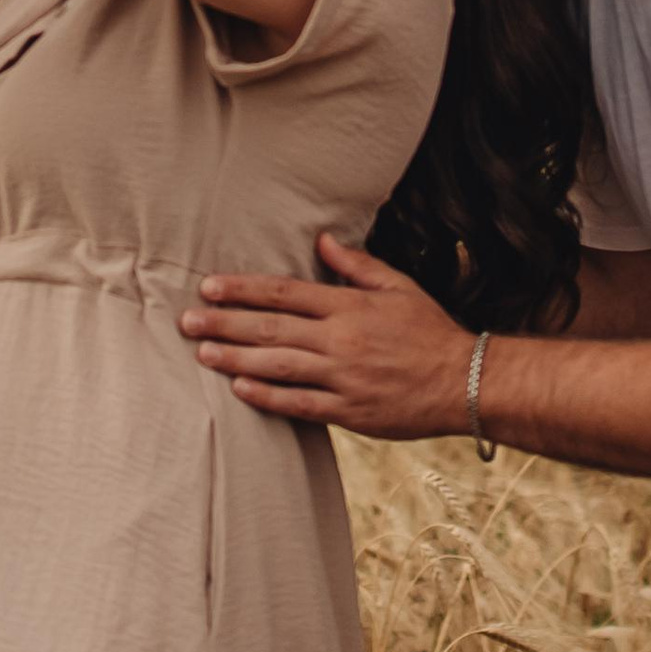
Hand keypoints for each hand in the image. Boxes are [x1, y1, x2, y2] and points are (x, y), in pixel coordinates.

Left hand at [180, 234, 471, 438]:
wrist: (464, 382)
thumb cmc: (430, 330)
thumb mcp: (398, 286)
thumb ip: (357, 265)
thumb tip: (322, 239)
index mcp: (349, 307)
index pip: (285, 293)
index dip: (243, 290)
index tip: (210, 287)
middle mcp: (341, 340)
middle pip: (271, 329)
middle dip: (224, 324)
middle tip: (186, 322)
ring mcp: (343, 378)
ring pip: (278, 367)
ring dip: (236, 360)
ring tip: (202, 354)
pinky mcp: (348, 411)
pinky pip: (299, 404)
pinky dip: (268, 397)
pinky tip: (239, 390)